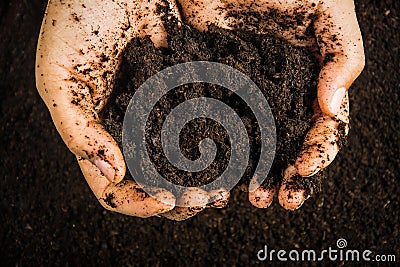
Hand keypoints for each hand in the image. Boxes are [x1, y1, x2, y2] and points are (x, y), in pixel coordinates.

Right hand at [36, 0, 228, 218]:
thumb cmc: (76, 23)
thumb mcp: (59, 78)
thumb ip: (77, 129)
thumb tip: (112, 173)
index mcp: (100, 137)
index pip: (114, 189)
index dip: (137, 203)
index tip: (164, 201)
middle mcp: (134, 133)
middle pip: (155, 185)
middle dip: (180, 200)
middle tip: (205, 199)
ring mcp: (163, 116)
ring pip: (186, 165)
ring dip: (205, 181)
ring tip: (225, 188)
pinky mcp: (189, 94)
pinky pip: (207, 126)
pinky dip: (222, 145)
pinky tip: (237, 153)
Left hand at [177, 0, 364, 209]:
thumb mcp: (330, 13)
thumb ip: (344, 56)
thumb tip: (331, 108)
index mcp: (313, 82)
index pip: (325, 126)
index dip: (320, 151)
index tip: (305, 168)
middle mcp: (281, 96)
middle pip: (289, 146)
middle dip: (287, 176)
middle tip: (280, 200)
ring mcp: (247, 96)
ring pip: (254, 145)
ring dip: (254, 175)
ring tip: (250, 197)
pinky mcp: (215, 89)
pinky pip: (218, 125)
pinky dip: (218, 152)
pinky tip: (217, 173)